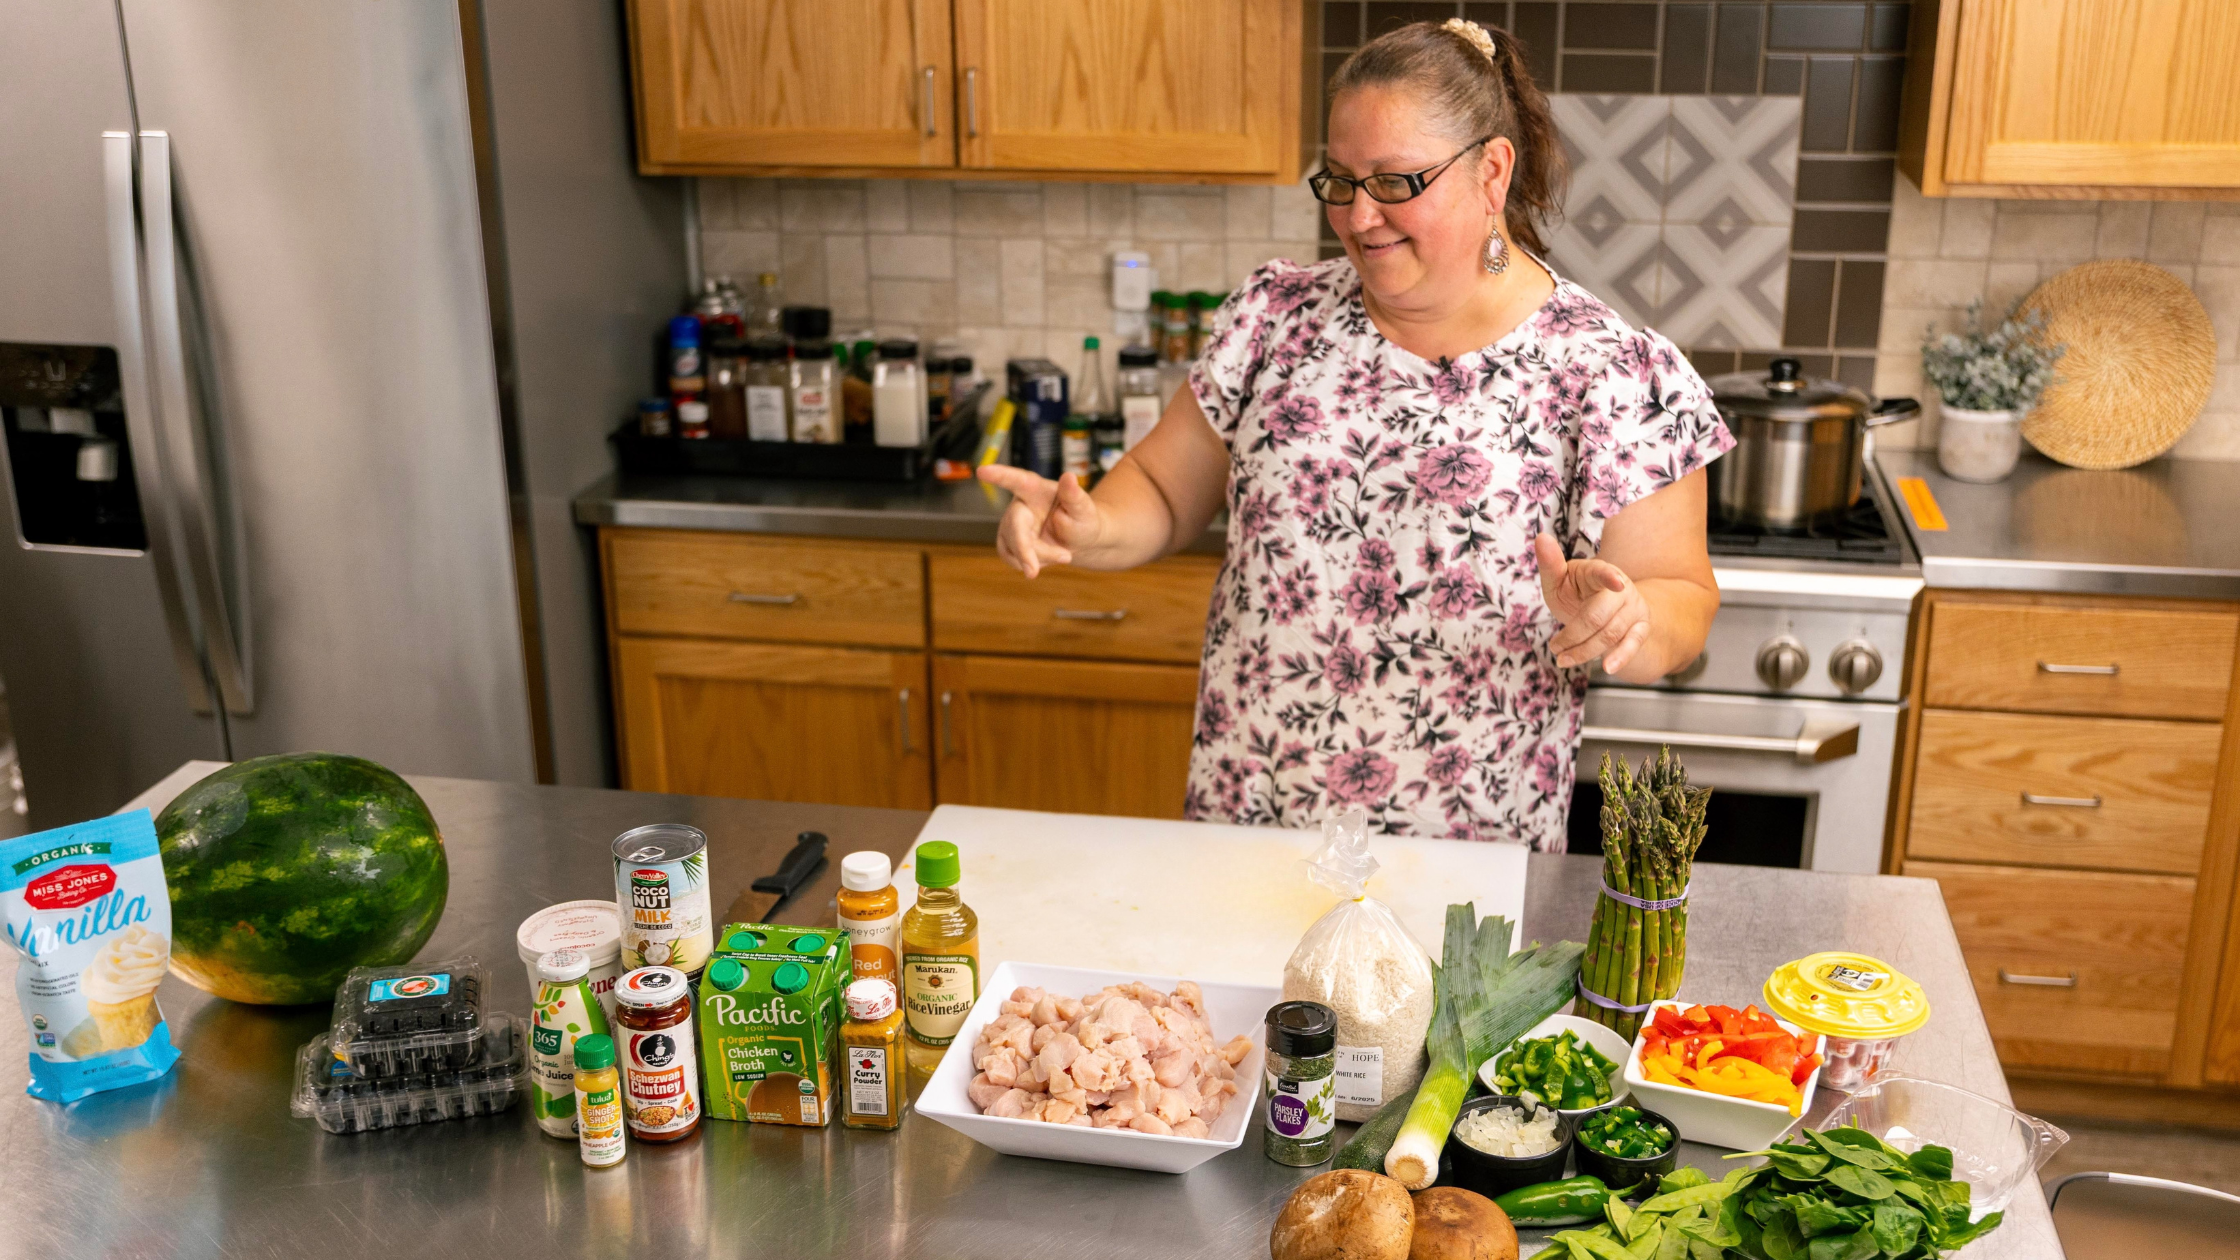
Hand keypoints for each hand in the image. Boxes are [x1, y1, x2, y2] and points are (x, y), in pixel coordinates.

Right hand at [978, 465, 1100, 578]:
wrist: (1080, 541)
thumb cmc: (1082, 520)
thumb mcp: (1084, 509)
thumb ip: (1075, 496)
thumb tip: (1069, 476)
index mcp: (1037, 489)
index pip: (1017, 480)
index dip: (1000, 475)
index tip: (982, 471)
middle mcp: (1020, 504)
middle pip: (1013, 526)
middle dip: (1025, 549)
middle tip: (1034, 572)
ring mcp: (1011, 523)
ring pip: (1012, 546)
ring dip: (1036, 558)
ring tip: (1063, 555)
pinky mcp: (1007, 540)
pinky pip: (1010, 557)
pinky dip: (1029, 563)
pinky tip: (1046, 558)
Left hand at [1534, 533, 1650, 672]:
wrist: (1604, 610)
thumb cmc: (1576, 593)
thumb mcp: (1559, 580)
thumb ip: (1550, 564)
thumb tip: (1540, 537)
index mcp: (1599, 571)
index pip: (1604, 573)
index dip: (1609, 577)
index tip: (1615, 581)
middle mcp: (1622, 588)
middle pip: (1598, 616)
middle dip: (1573, 635)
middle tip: (1554, 647)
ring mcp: (1634, 608)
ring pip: (1610, 634)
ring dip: (1584, 651)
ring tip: (1562, 659)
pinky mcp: (1641, 627)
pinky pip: (1633, 644)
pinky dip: (1621, 657)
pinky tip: (1608, 668)